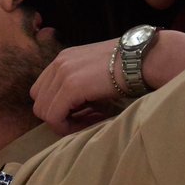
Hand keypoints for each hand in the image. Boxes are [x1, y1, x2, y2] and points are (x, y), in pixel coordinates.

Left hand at [30, 30, 184, 134]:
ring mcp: (62, 74)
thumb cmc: (128, 66)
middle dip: (59, 116)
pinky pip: (54, 117)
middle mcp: (58, 63)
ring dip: (65, 122)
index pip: (42, 91)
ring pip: (44, 112)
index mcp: (63, 59)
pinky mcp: (70, 87)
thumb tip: (74, 110)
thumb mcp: (96, 71)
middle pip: (39, 102)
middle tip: (86, 118)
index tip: (83, 112)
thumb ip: (80, 85)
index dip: (59, 107)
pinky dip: (68, 126)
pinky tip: (91, 120)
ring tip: (90, 120)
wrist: (144, 58)